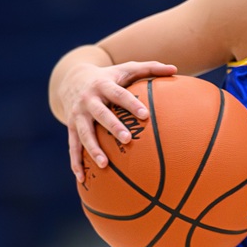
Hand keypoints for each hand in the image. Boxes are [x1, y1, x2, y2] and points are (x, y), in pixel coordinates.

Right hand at [63, 61, 176, 180]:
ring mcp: (78, 115)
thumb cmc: (110, 76)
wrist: (72, 78)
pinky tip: (82, 179)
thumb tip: (175, 68)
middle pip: (101, 114)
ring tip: (105, 165)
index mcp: (104, 85)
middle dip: (113, 126)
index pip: (119, 94)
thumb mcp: (127, 68)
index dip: (131, 104)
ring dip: (93, 149)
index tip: (145, 115)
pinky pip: (73, 146)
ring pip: (84, 134)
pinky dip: (76, 162)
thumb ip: (150, 68)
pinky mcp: (71, 127)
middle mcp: (88, 100)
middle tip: (127, 139)